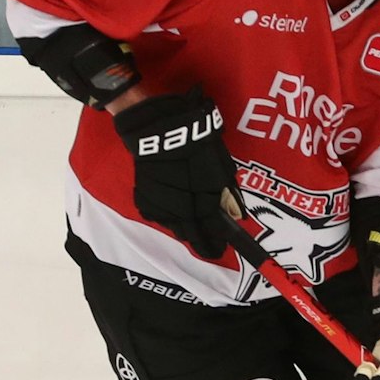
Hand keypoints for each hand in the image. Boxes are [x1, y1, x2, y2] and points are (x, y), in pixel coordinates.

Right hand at [112, 88, 240, 259]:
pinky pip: (159, 214)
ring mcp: (159, 206)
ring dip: (185, 225)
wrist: (158, 130)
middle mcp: (179, 210)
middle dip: (201, 238)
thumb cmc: (196, 144)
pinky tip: (174, 204)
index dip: (216, 244)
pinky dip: (168, 213)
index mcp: (202, 203)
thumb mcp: (220, 165)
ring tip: (192, 218)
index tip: (220, 250)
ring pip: (174, 226)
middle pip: (190, 235)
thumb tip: (235, 214)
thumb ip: (228, 192)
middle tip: (209, 239)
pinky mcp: (144, 199)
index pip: (210, 234)